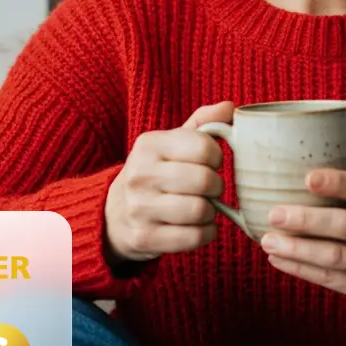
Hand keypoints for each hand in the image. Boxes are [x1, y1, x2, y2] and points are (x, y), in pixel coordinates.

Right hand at [104, 102, 233, 261]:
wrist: (114, 215)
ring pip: (200, 210)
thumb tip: (230, 107)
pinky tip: (199, 226)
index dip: (218, 157)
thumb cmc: (155, 173)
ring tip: (203, 207)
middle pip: (205, 180)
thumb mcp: (171, 143)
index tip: (212, 163)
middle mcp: (140, 174)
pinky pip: (194, 237)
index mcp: (149, 145)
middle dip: (217, 186)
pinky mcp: (144, 238)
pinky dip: (206, 233)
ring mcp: (139, 208)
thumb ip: (203, 124)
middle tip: (211, 188)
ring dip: (211, 212)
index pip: (204, 146)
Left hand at [259, 170, 345, 326]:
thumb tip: (297, 177)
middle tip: (274, 213)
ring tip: (268, 241)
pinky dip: (300, 268)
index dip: (337, 182)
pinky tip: (278, 259)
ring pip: (335, 255)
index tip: (308, 178)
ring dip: (297, 248)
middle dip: (307, 219)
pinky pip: (329, 279)